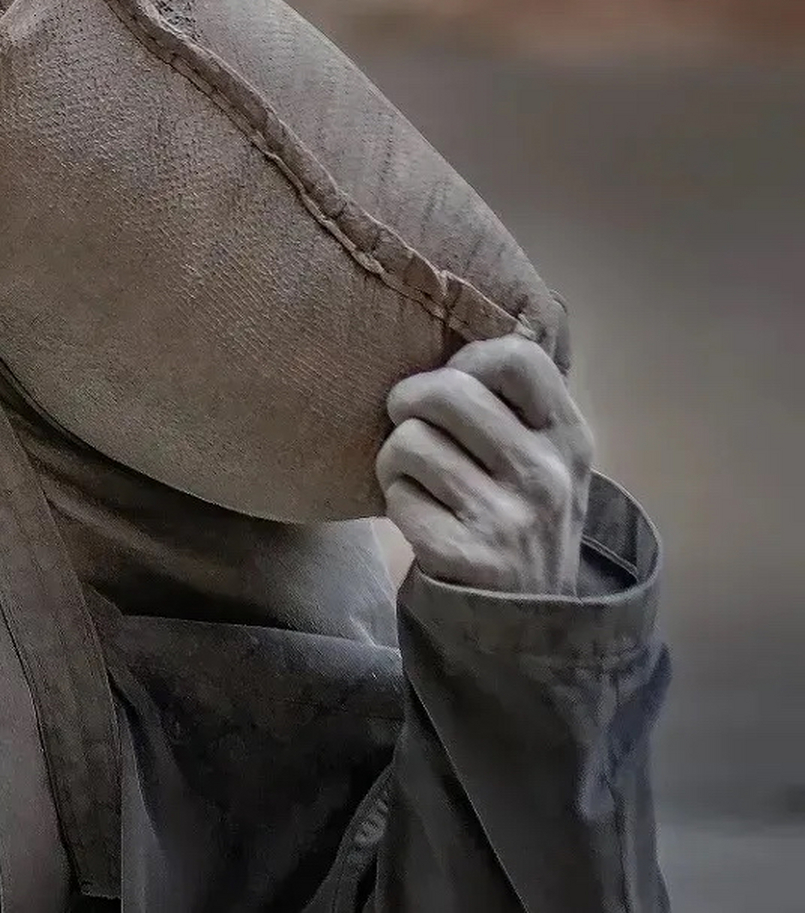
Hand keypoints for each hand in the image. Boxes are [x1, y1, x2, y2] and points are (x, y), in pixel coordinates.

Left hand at [379, 335, 594, 595]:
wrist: (528, 622)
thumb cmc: (518, 516)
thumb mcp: (546, 461)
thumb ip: (516, 407)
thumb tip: (454, 344)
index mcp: (569, 439)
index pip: (515, 358)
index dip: (466, 361)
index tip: (455, 384)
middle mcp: (546, 475)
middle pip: (443, 391)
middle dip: (407, 402)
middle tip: (408, 422)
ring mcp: (507, 518)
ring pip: (409, 442)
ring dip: (395, 459)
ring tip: (417, 478)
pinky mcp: (465, 555)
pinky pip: (397, 496)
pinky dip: (396, 502)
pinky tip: (421, 517)